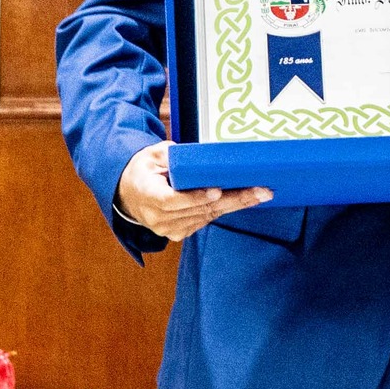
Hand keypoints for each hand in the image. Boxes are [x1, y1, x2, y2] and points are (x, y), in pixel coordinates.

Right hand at [114, 142, 270, 241]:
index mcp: (147, 195)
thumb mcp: (150, 155)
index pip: (172, 201)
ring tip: (260, 194)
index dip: (195, 197)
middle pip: (198, 210)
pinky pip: (204, 221)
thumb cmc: (143, 171)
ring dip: (235, 205)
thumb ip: (169, 155)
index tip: (216, 191)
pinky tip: (244, 201)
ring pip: (207, 217)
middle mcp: (157, 217)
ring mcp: (168, 229)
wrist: (129, 195)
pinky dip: (224, 210)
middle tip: (260, 191)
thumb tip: (194, 156)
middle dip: (232, 200)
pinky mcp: (178, 233)